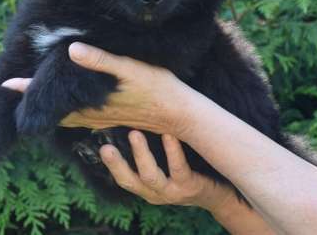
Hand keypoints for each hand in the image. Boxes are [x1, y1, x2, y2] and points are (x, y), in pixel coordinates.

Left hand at [2, 42, 199, 136]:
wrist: (178, 114)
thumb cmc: (155, 88)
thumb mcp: (129, 68)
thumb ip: (100, 60)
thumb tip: (71, 49)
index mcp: (92, 102)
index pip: (52, 99)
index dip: (29, 91)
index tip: (7, 84)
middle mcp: (93, 115)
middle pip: (55, 111)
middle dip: (35, 101)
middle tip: (16, 90)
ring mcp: (102, 119)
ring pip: (67, 116)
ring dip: (50, 108)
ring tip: (36, 98)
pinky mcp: (112, 119)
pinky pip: (81, 118)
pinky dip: (68, 112)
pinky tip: (70, 105)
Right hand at [99, 130, 233, 212]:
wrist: (218, 193)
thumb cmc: (186, 172)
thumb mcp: (165, 166)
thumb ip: (149, 152)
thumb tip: (131, 122)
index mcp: (145, 188)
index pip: (122, 178)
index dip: (110, 165)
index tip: (98, 146)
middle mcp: (155, 193)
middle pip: (129, 181)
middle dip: (116, 164)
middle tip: (105, 147)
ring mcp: (172, 192)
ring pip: (151, 176)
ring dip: (141, 155)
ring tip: (134, 134)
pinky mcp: (189, 186)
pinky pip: (178, 168)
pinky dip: (172, 151)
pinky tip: (168, 134)